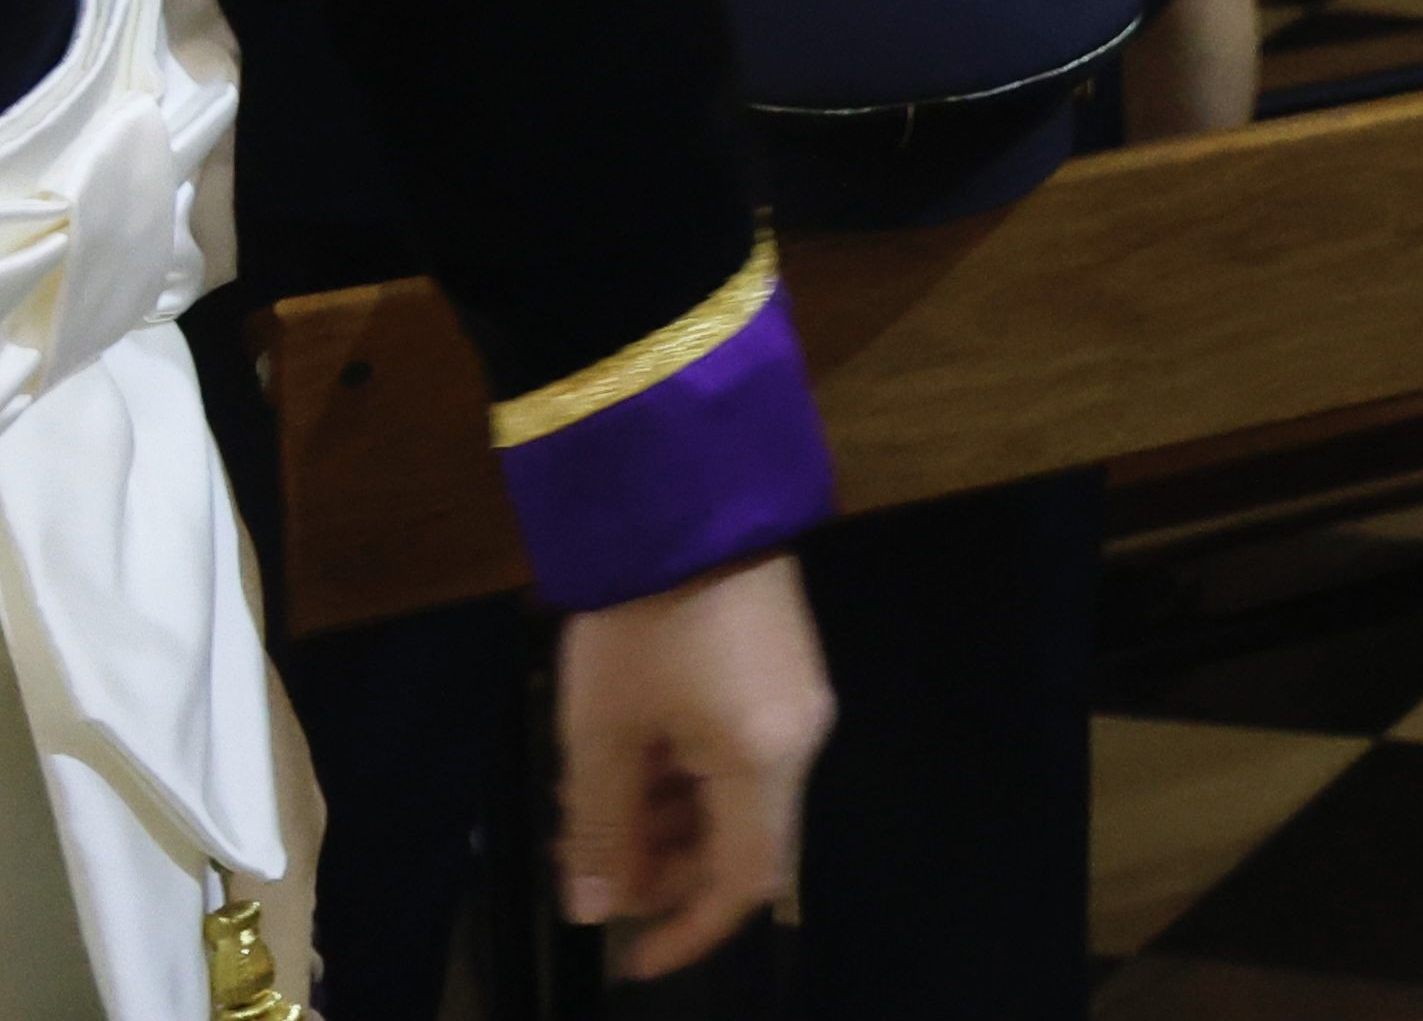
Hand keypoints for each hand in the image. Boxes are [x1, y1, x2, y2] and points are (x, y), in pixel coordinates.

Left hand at [554, 551, 831, 972]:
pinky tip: (631, 759)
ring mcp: (798, 702)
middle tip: (586, 863)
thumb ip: (602, 828)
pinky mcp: (784, 673)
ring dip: (667, 821)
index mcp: (765, 760)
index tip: (635, 959)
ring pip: (738, 798)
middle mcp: (799, 739)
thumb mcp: (602, 731)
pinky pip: (741, 755)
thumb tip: (598, 907)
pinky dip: (686, 778)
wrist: (688, 500)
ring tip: (590, 808)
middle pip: (742, 842)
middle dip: (662, 868)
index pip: (745, 883)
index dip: (691, 931)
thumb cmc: (641, 622)